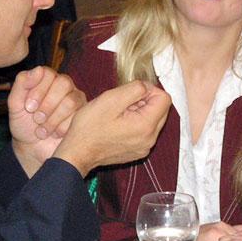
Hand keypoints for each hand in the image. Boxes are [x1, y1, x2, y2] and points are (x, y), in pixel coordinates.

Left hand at [7, 66, 86, 174]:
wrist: (33, 149)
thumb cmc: (24, 124)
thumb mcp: (15, 105)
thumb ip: (21, 84)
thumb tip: (38, 69)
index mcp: (46, 79)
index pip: (48, 73)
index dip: (38, 90)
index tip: (28, 107)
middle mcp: (64, 85)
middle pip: (63, 83)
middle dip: (47, 104)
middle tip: (37, 119)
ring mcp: (76, 99)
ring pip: (70, 102)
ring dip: (52, 120)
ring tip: (42, 130)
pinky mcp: (83, 114)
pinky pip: (76, 118)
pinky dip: (60, 129)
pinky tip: (54, 133)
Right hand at [53, 81, 170, 176]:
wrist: (77, 153)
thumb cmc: (90, 127)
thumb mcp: (111, 99)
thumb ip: (135, 89)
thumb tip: (147, 87)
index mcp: (146, 125)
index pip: (164, 98)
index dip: (149, 89)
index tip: (130, 92)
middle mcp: (150, 139)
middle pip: (161, 109)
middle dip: (145, 100)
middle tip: (123, 102)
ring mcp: (144, 147)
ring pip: (153, 120)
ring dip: (140, 111)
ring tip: (119, 113)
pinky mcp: (138, 151)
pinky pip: (145, 131)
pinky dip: (136, 123)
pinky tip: (118, 124)